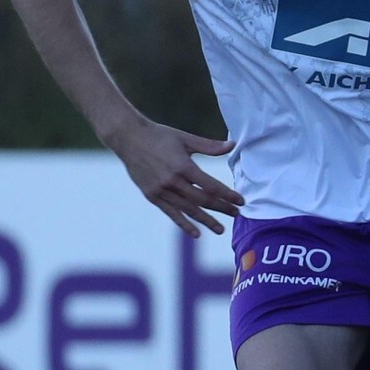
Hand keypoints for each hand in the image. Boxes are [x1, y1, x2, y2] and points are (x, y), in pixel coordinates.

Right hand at [104, 118, 242, 236]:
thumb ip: (209, 146)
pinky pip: (171, 213)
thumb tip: (232, 145)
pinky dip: (184, 224)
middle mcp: (172, 181)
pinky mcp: (152, 196)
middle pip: (202, 200)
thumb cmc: (159, 136)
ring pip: (188, 210)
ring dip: (206, 220)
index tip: (241, 201)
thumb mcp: (185, 138)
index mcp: (183, 166)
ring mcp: (161, 190)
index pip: (211, 186)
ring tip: (221, 229)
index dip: (227, 195)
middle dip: (222, 208)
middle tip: (238, 215)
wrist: (128, 138)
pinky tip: (196, 233)